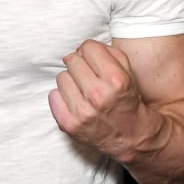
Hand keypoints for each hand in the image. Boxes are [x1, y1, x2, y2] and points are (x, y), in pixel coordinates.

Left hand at [48, 40, 149, 161]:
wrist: (131, 136)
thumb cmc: (127, 101)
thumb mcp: (128, 73)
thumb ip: (109, 53)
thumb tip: (83, 47)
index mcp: (116, 80)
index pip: (88, 47)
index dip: (91, 52)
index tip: (94, 60)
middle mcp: (98, 96)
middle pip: (72, 60)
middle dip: (80, 65)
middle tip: (89, 77)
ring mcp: (81, 112)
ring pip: (61, 77)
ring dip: (71, 81)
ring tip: (82, 91)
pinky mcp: (69, 124)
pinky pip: (53, 96)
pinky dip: (62, 97)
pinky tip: (75, 102)